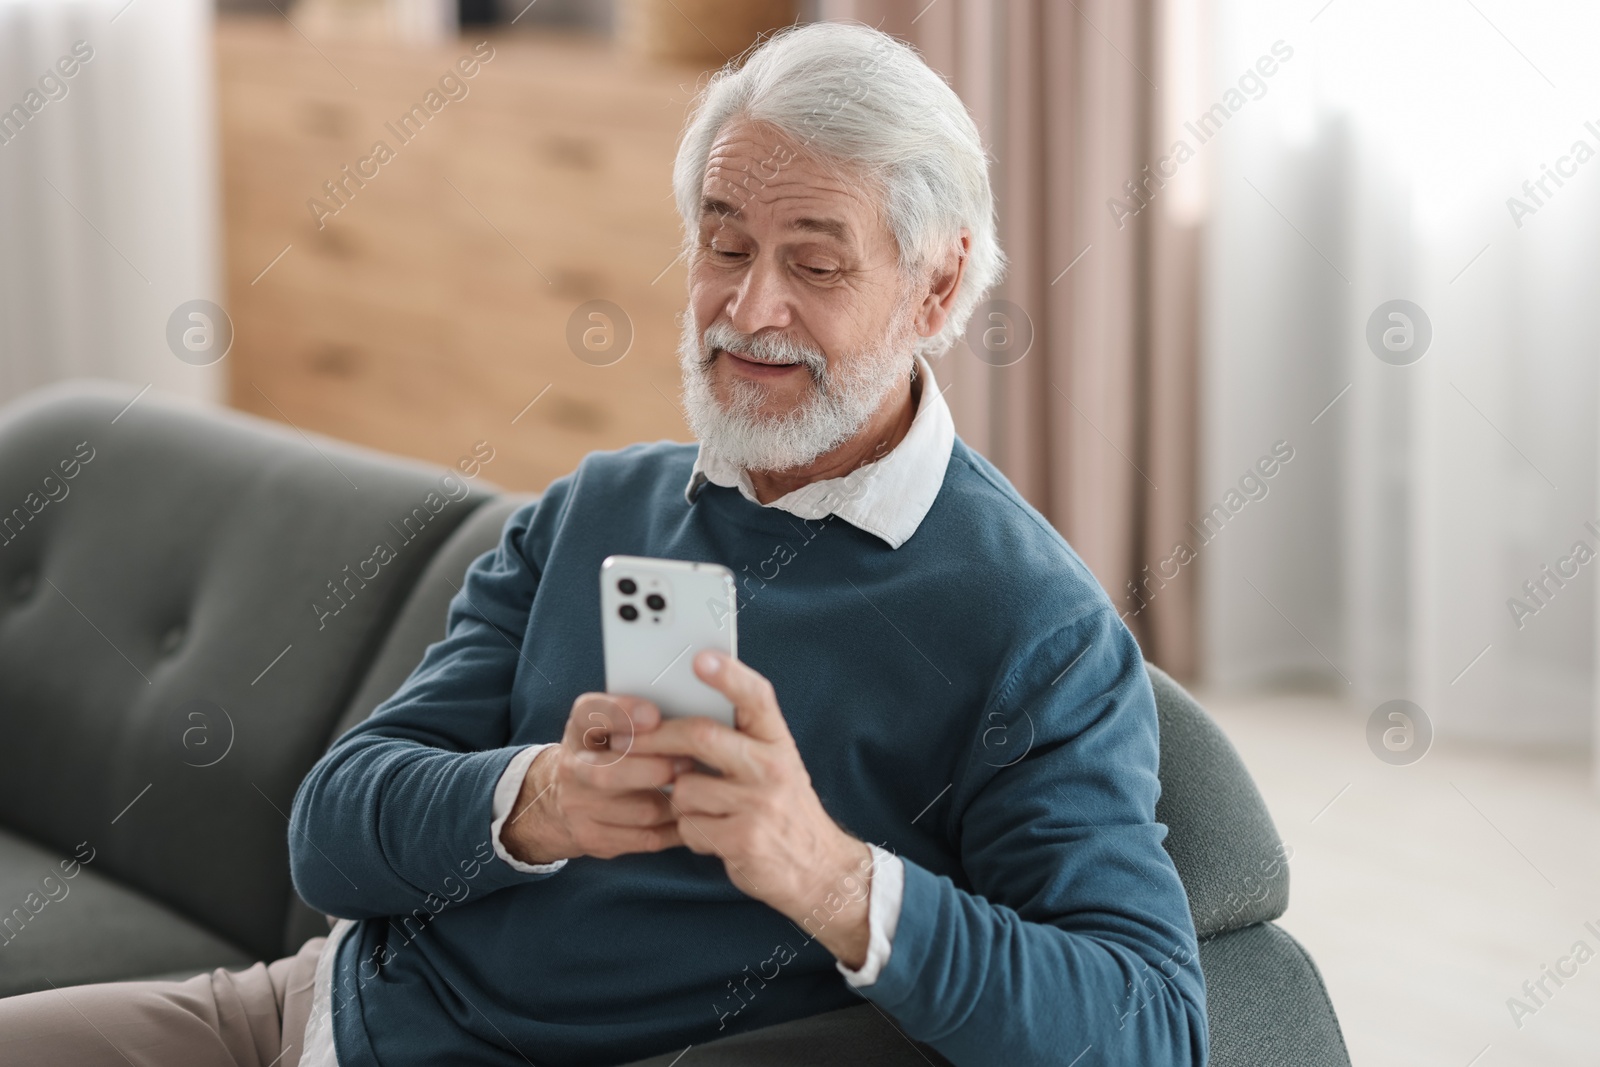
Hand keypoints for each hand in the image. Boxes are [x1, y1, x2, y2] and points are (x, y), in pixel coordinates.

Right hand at [501, 693, 690, 864]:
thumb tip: (689, 723)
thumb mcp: (610, 726)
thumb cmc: (606, 753)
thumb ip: (642, 720)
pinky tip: (692, 814)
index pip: (589, 714)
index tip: (653, 715)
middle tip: (688, 762)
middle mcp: (573, 768)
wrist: (564, 799)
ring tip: (699, 789)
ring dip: (676, 801)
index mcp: (579, 729)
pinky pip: (647, 838)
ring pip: (639, 811)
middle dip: (654, 769)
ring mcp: (579, 808)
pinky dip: (677, 827)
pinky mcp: (595, 838)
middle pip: (607, 773)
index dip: (620, 713)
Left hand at [628, 649, 874, 968]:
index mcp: (778, 742)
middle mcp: (773, 767)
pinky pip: (689, 826)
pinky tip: (713, 836)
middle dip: (654, 737)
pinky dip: (691, 832)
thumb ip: (738, 741)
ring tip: (703, 811)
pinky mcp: (744, 838)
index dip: (728, 675)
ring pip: (685, 788)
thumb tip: (674, 716)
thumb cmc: (782, 810)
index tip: (700, 658)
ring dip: (678, 802)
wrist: (819, 870)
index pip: (756, 697)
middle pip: (702, 736)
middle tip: (621, 741)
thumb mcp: (774, 767)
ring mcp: (760, 803)